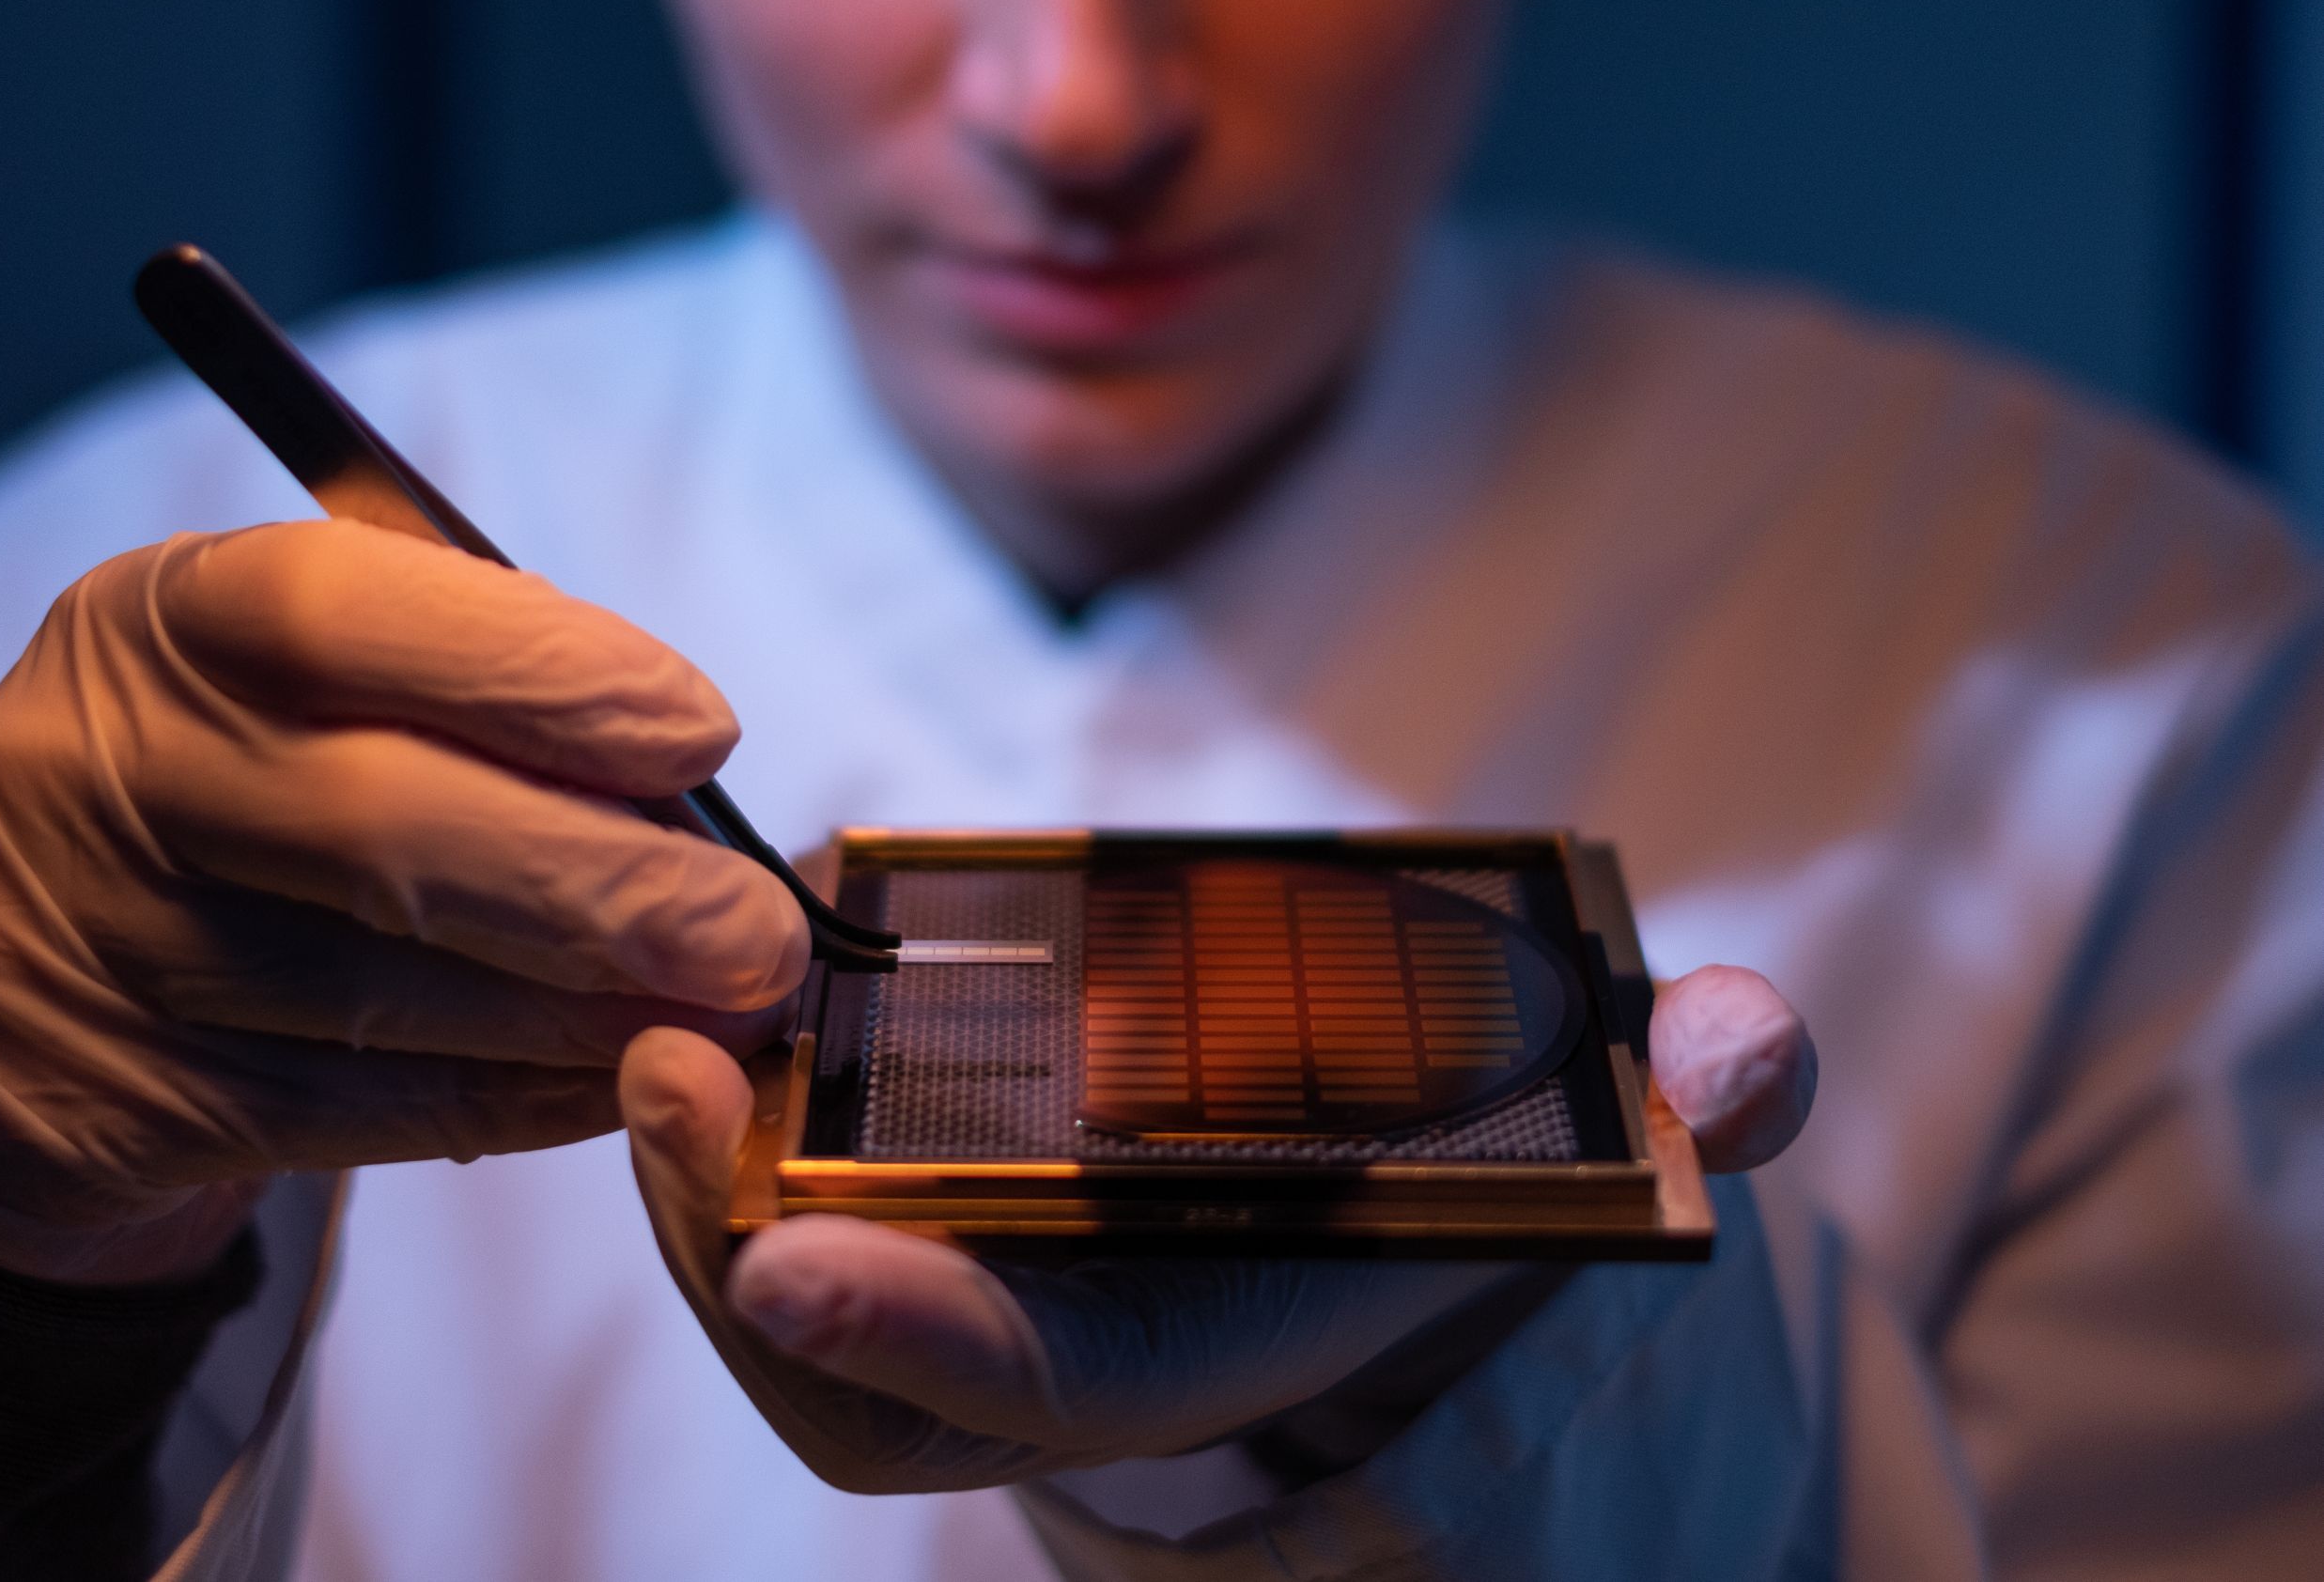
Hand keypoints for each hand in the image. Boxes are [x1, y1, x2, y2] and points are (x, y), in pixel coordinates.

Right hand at [0, 519, 806, 1283]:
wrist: (24, 980)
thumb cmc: (248, 781)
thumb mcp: (308, 679)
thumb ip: (470, 685)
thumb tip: (686, 772)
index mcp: (162, 618)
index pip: (346, 614)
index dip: (544, 674)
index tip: (699, 734)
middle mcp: (95, 768)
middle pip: (380, 827)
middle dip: (610, 885)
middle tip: (758, 933)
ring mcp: (89, 946)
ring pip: (386, 996)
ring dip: (590, 1012)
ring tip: (723, 1011)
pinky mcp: (112, 1102)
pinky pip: (365, 1112)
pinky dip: (523, 1097)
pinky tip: (622, 1077)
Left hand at [622, 962, 1814, 1491]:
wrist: (1395, 1208)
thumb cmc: (1480, 1168)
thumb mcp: (1600, 1135)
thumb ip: (1690, 1104)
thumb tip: (1755, 1056)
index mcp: (1220, 1335)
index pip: (1053, 1379)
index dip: (923, 1333)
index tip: (785, 1242)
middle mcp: (1080, 1342)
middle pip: (865, 1366)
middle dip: (742, 1244)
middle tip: (669, 1076)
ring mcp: (985, 1298)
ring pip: (790, 1309)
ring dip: (696, 1197)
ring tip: (649, 1046)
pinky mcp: (928, 1220)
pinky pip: (781, 1231)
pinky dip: (717, 1157)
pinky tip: (691, 1027)